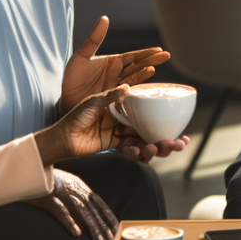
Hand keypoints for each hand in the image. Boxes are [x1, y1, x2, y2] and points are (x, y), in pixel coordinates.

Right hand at [23, 168, 116, 239]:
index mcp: (80, 187)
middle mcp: (74, 189)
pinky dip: (70, 222)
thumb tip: (84, 224)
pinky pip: (60, 211)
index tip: (117, 230)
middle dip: (104, 227)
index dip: (109, 217)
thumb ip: (76, 201)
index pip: (99, 204)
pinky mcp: (47, 197)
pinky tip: (77, 234)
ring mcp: (61, 193)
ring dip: (92, 228)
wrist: (28, 168)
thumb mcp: (66, 187)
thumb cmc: (45, 182)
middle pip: (93, 210)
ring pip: (82, 212)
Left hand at [33, 88, 189, 164]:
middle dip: (167, 135)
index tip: (178, 106)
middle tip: (179, 141)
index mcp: (121, 103)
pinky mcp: (115, 144)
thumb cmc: (73, 115)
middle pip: (152, 124)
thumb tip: (127, 87)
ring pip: (145, 138)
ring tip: (161, 148)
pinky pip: (131, 149)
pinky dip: (138, 151)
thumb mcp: (92, 102)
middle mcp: (125, 116)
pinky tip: (141, 151)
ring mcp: (121, 131)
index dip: (162, 103)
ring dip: (156, 145)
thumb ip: (110, 96)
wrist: (61, 137)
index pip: (146, 101)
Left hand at [60, 17, 169, 110]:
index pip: (133, 56)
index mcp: (114, 62)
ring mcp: (117, 86)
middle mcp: (118, 74)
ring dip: (143, 74)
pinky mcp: (113, 98)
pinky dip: (134, 89)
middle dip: (152, 60)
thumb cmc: (72, 78)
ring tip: (153, 68)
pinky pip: (126, 93)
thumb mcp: (81, 56)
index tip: (159, 49)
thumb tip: (104, 18)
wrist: (65, 99)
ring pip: (134, 78)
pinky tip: (141, 87)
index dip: (146, 53)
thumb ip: (94, 39)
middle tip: (166, 55)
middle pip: (138, 66)